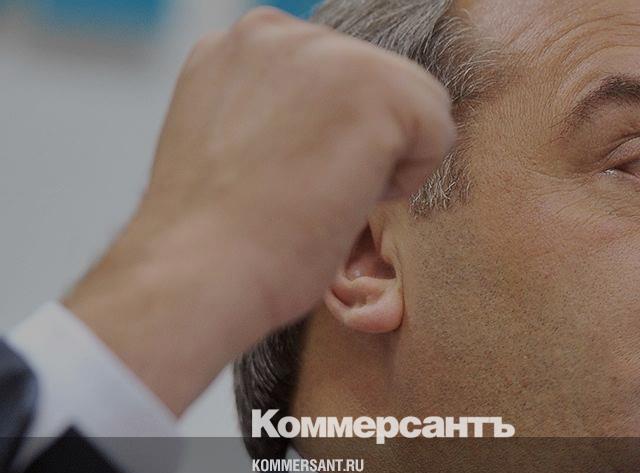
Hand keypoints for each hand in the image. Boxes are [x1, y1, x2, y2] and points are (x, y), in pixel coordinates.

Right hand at [62, 7, 454, 415]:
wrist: (199, 273)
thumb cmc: (218, 239)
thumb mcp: (236, 145)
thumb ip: (280, 112)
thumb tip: (333, 125)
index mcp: (240, 45)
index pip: (337, 77)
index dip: (331, 138)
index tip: (287, 178)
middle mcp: (276, 30)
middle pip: (377, 82)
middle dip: (361, 142)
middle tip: (305, 193)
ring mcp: (324, 52)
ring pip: (413, 100)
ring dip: (385, 159)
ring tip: (322, 195)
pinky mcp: (372, 87)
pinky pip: (437, 129)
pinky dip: (411, 178)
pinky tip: (348, 198)